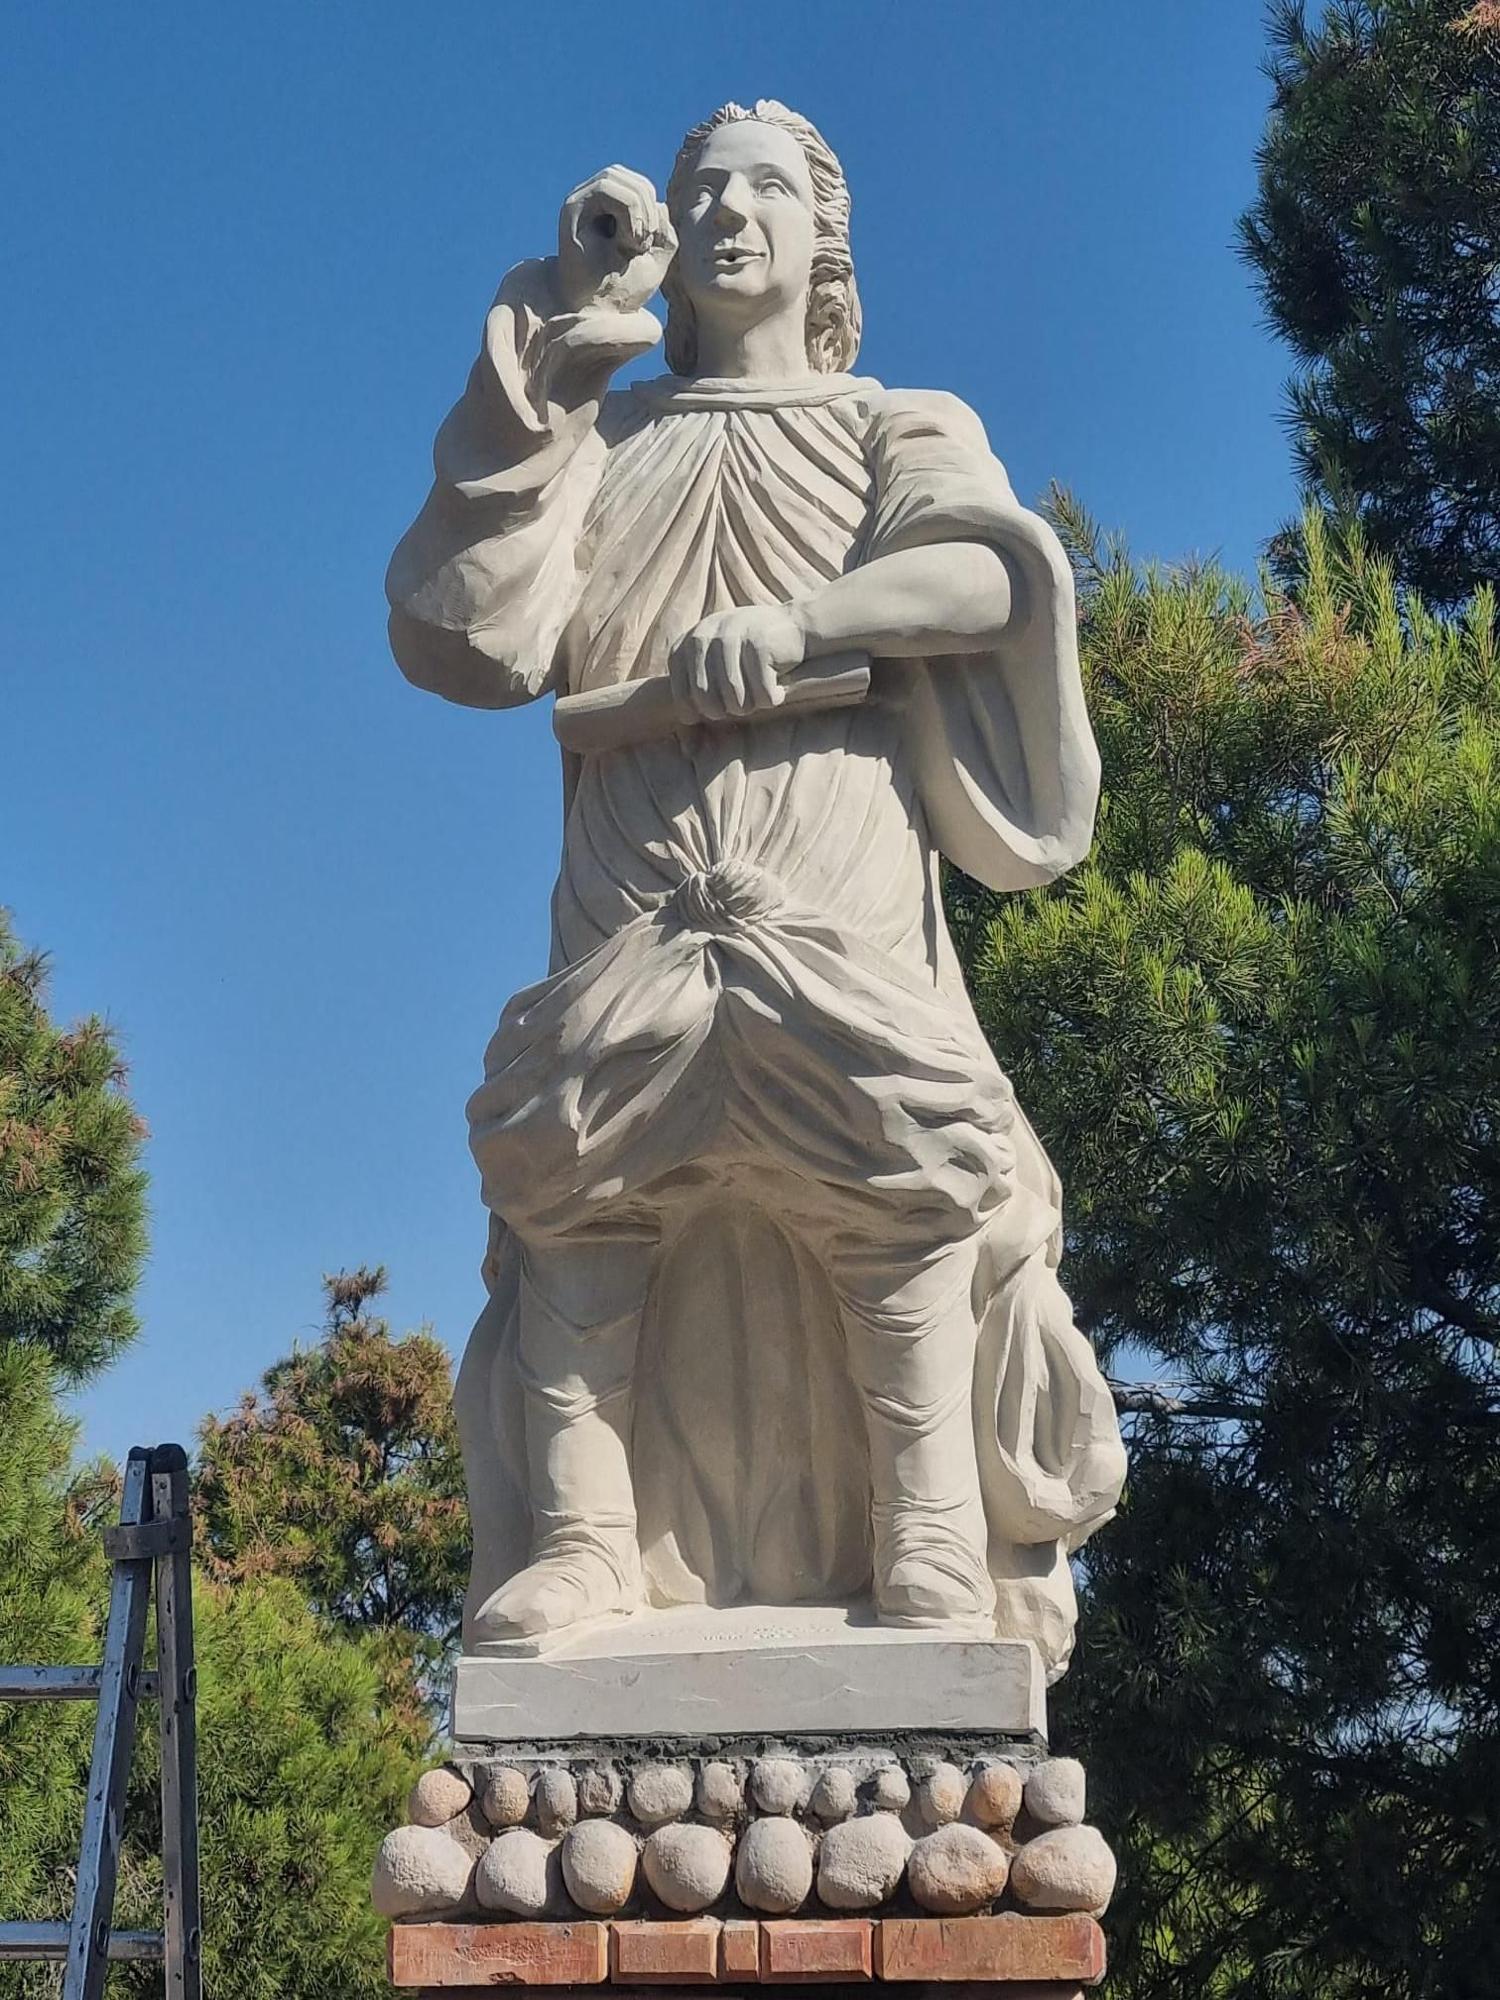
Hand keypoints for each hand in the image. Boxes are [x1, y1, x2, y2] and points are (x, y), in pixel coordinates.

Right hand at [555, 167, 676, 314]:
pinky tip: (626, 241)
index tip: (652, 243)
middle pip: (630, 178)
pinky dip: (626, 211)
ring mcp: (582, 202)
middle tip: (646, 242)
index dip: (654, 206)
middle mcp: (595, 202)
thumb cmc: (623, 288)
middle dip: (648, 205)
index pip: (640, 186)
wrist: (595, 312)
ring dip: (638, 209)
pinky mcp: (572, 207)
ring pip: (616, 177)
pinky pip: (606, 188)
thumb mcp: (657, 256)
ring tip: (636, 243)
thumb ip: (664, 227)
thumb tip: (659, 202)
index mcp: (615, 211)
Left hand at [669, 604, 806, 721]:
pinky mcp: (758, 643)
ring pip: (735, 700)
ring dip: (751, 706)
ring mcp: (731, 636)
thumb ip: (698, 683)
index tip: (716, 714)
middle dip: (726, 712)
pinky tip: (779, 690)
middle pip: (706, 700)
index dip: (696, 712)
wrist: (795, 626)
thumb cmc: (753, 655)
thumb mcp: (718, 662)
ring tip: (761, 696)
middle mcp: (705, 635)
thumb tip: (685, 723)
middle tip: (744, 706)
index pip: (681, 693)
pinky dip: (773, 699)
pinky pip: (762, 693)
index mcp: (689, 642)